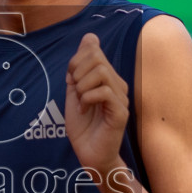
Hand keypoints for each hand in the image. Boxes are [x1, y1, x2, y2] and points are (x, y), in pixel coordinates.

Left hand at [65, 33, 129, 176]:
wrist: (90, 155)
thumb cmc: (83, 127)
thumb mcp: (75, 92)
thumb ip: (79, 68)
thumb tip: (89, 38)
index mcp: (108, 78)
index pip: (94, 50)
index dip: (76, 59)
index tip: (70, 78)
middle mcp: (118, 85)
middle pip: (97, 57)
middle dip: (77, 71)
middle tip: (74, 90)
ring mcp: (121, 98)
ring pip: (101, 72)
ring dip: (82, 86)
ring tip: (80, 102)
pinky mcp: (121, 112)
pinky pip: (104, 92)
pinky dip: (88, 98)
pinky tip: (84, 110)